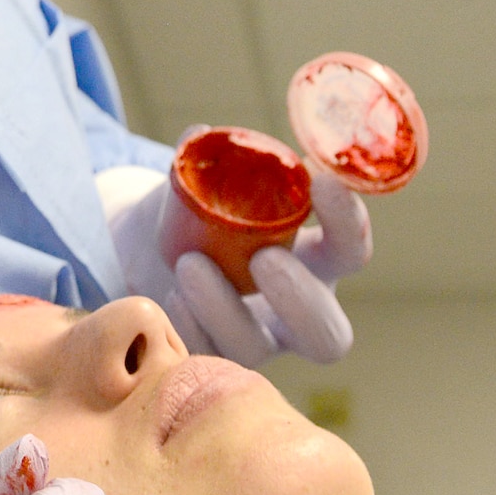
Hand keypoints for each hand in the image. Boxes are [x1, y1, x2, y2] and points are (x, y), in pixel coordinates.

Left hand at [109, 152, 370, 366]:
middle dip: (300, 300)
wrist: (145, 245)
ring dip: (222, 306)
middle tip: (266, 259)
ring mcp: (250, 342)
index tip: (320, 180)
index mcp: (312, 260)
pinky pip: (201, 358)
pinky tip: (168, 297)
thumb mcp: (209, 181)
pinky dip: (186, 326)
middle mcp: (292, 312)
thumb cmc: (198, 207)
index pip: (350, 251)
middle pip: (327, 336)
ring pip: (254, 347)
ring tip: (188, 263)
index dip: (347, 223)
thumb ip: (208, 160)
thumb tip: (199, 136)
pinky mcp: (204, 357)